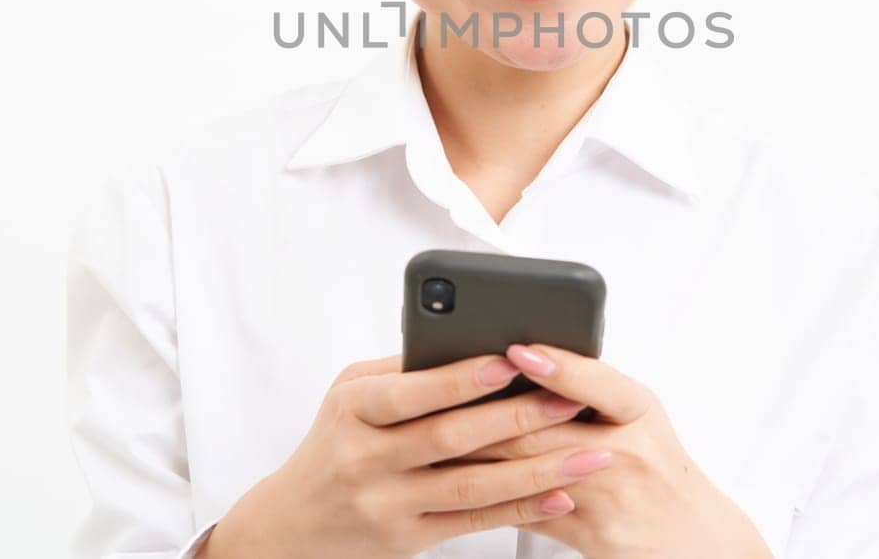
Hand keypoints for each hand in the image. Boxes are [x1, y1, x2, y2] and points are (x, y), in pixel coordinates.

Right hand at [202, 351, 617, 558]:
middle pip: (451, 437)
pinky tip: (561, 494)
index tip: (511, 359)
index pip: (412, 391)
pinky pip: (475, 521)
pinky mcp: (407, 540)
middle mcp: (366, 458)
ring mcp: (387, 504)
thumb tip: (473, 339)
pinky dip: (522, 508)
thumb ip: (403, 371)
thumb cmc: (334, 442)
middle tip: (571, 399)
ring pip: (473, 485)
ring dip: (538, 469)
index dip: (462, 377)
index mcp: (353, 409)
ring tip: (589, 452)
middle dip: (518, 417)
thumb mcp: (349, 396)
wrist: (290, 525)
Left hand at [444, 343, 774, 557]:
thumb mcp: (637, 417)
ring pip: (528, 469)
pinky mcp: (590, 534)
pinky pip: (529, 509)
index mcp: (639, 411)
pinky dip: (490, 493)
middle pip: (545, 427)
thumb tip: (523, 357)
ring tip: (434, 429)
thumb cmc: (656, 468)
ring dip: (477, 451)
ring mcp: (609, 495)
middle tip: (440, 388)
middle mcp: (627, 451)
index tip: (518, 348)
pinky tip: (456, 479)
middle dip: (487, 410)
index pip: (596, 381)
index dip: (555, 365)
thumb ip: (590, 389)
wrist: (692, 540)